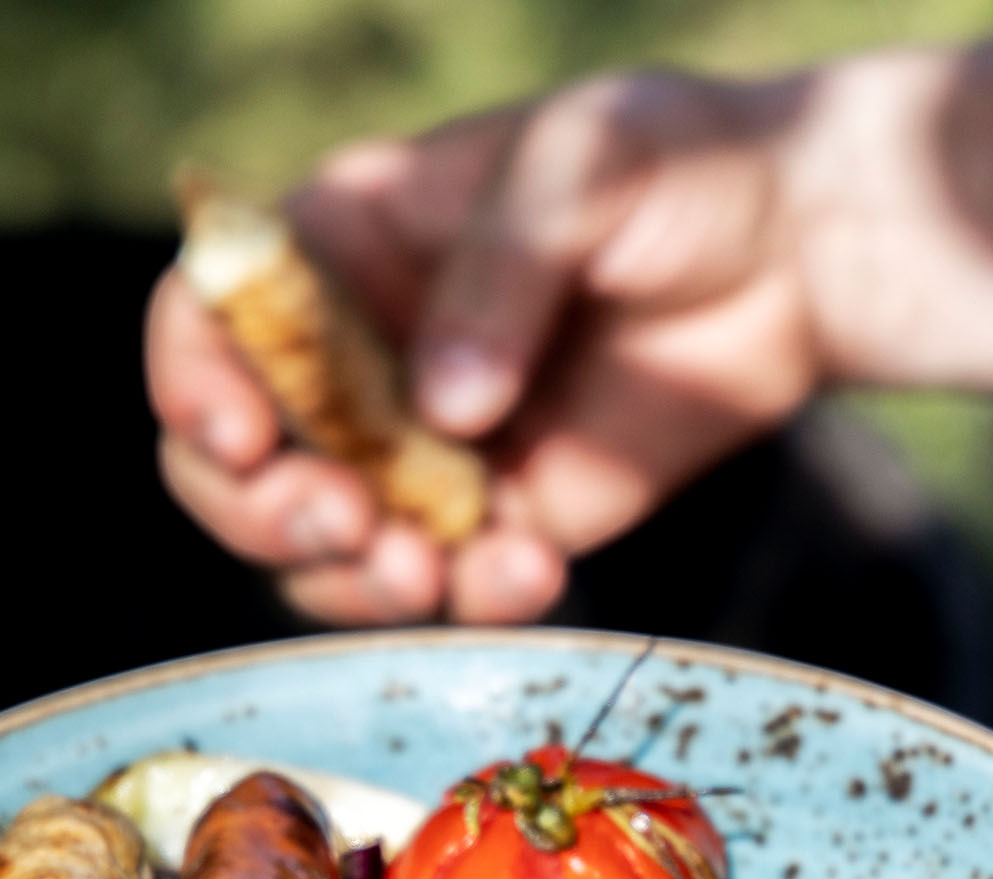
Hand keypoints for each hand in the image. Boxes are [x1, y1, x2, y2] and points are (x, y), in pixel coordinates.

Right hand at [147, 72, 818, 625]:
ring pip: (325, 551)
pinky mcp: (503, 520)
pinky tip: (533, 571)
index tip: (241, 437)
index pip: (208, 319)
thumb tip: (444, 411)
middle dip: (264, 510)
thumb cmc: (674, 166)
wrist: (798, 253)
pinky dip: (473, 598)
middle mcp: (356, 359)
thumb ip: (502, 274)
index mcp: (338, 249)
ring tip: (426, 571)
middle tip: (345, 522)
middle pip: (236, 465)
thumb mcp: (585, 168)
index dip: (194, 383)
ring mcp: (422, 451)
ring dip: (353, 580)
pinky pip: (451, 585)